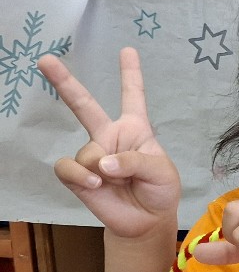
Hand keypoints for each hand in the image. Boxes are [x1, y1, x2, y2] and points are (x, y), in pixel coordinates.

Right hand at [37, 47, 180, 238]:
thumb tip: (103, 163)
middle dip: (63, 81)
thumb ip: (135, 161)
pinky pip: (67, 168)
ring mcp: (92, 155)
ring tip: (113, 181)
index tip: (127, 50)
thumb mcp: (161, 172)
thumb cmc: (158, 190)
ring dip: (100, 168)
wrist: (146, 221)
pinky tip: (95, 185)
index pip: (133, 96)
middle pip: (84, 104)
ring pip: (86, 151)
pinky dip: (81, 176)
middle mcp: (109, 136)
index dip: (130, 73)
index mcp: (135, 129)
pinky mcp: (78, 175)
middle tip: (45, 59)